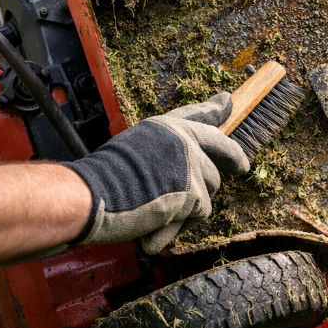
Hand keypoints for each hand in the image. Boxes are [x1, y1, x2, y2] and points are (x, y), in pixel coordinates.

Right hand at [65, 93, 249, 253]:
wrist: (90, 195)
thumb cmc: (101, 179)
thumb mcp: (133, 149)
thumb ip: (161, 151)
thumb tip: (185, 162)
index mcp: (164, 128)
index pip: (197, 115)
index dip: (214, 109)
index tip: (226, 102)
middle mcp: (183, 141)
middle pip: (216, 162)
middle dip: (221, 172)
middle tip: (238, 170)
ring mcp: (191, 167)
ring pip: (209, 192)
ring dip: (190, 207)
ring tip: (158, 210)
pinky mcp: (194, 194)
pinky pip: (198, 214)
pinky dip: (180, 225)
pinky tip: (156, 225)